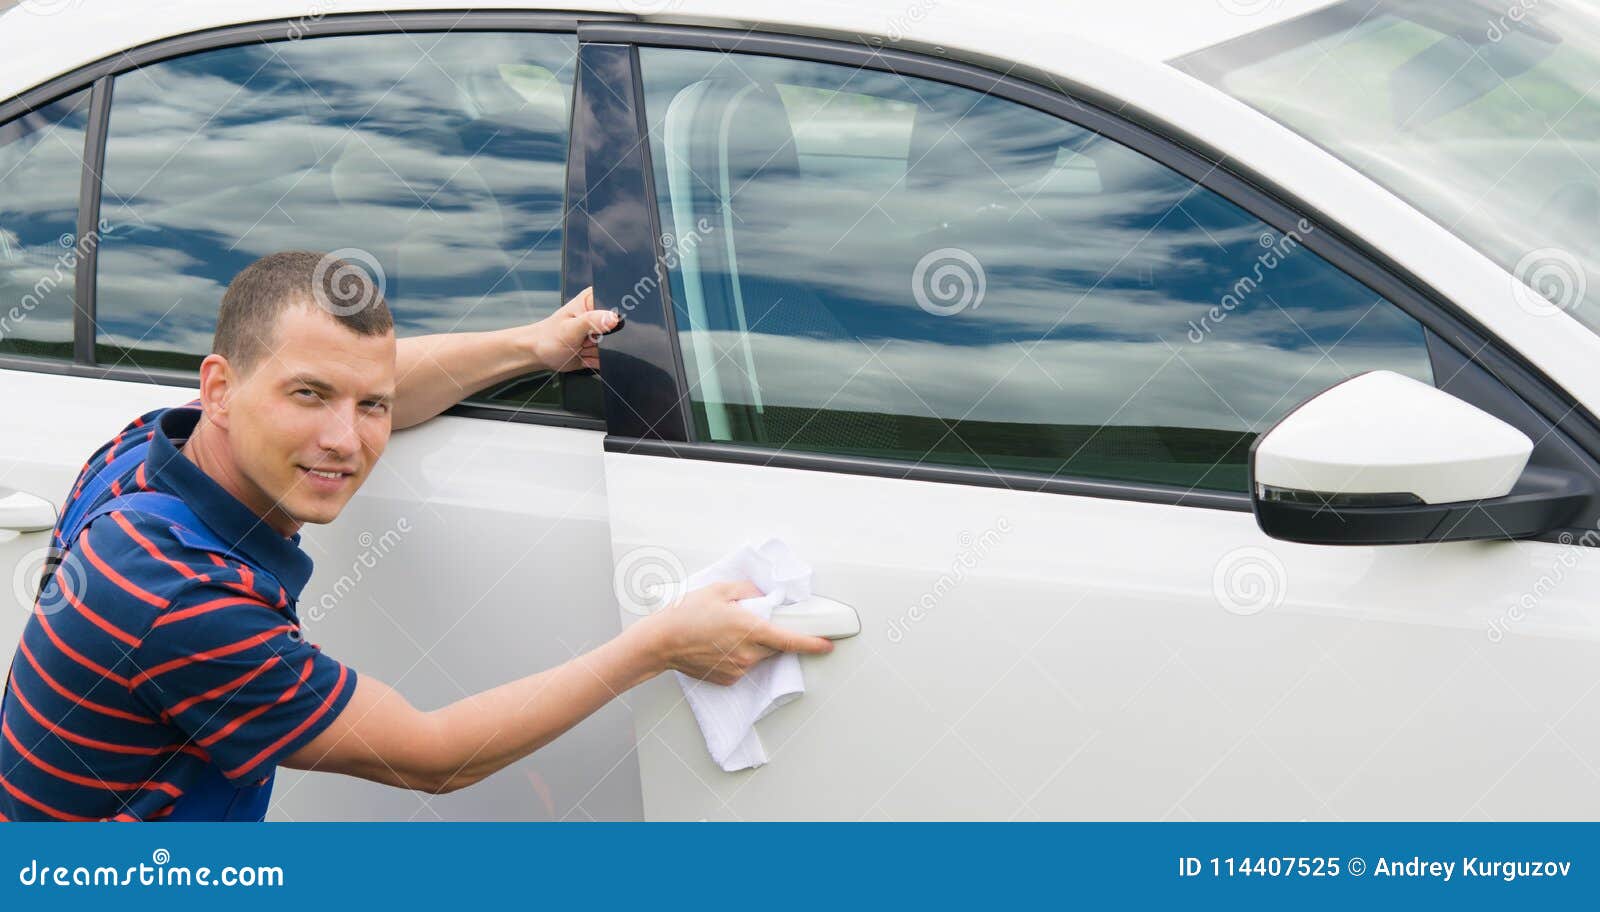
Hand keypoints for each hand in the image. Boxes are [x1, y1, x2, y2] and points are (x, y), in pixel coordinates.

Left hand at [529, 287, 618, 372]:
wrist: (539, 354)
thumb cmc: (548, 338)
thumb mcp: (570, 328)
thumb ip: (592, 321)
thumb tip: (613, 318)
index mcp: (592, 300)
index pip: (614, 305)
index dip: (613, 319)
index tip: (598, 329)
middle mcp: (599, 314)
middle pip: (618, 328)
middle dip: (604, 340)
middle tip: (585, 340)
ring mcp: (601, 333)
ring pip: (615, 346)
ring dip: (599, 351)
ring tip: (582, 347)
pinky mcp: (601, 348)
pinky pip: (610, 358)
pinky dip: (598, 360)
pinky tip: (583, 354)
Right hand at [639, 580, 833, 685]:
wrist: (662, 641)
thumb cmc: (687, 613)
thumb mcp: (720, 590)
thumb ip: (748, 590)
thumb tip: (762, 595)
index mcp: (750, 629)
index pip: (790, 640)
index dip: (812, 643)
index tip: (827, 645)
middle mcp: (748, 653)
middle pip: (774, 646)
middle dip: (770, 634)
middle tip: (748, 621)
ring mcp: (738, 669)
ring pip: (759, 656)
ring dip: (753, 645)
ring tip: (725, 632)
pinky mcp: (729, 679)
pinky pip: (744, 665)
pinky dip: (739, 655)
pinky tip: (719, 645)